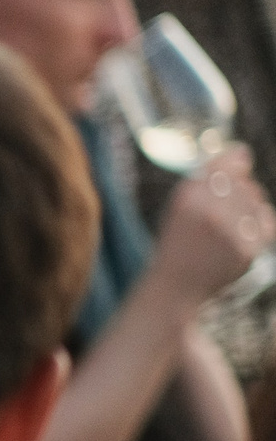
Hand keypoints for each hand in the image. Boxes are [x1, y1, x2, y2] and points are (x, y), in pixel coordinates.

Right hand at [155, 147, 274, 304]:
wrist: (175, 288)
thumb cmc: (178, 243)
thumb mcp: (180, 206)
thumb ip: (208, 178)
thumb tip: (243, 152)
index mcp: (187, 198)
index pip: (228, 163)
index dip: (236, 161)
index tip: (237, 163)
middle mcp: (209, 211)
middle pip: (245, 182)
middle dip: (241, 190)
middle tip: (223, 211)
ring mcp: (230, 231)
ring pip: (257, 200)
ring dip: (249, 207)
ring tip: (228, 226)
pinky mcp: (247, 248)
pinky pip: (265, 222)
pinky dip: (257, 226)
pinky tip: (238, 237)